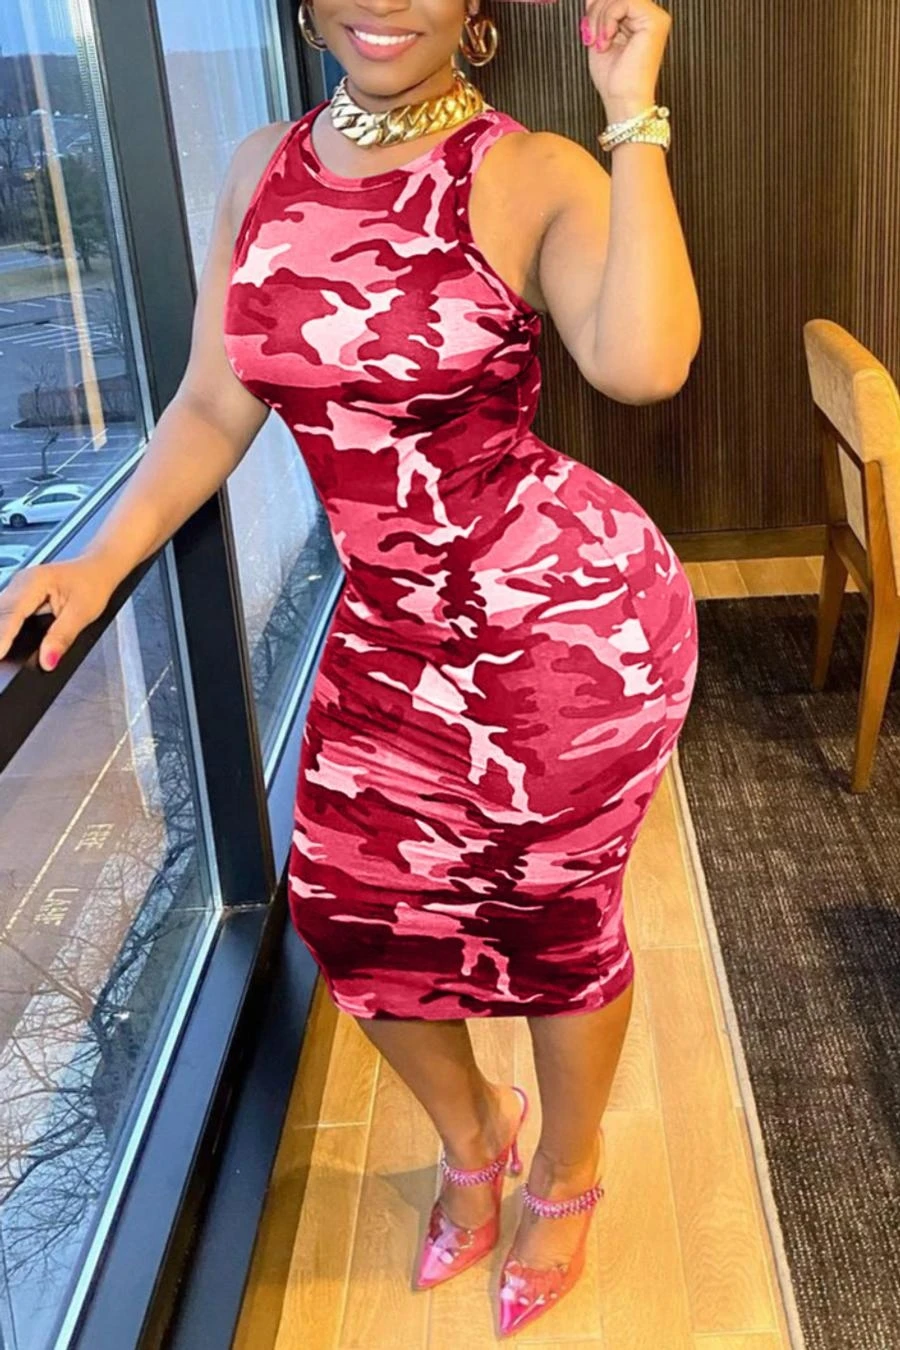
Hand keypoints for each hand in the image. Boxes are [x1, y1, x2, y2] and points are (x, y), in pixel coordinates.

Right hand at [0, 556, 115, 670]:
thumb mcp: (83, 613)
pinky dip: (4, 628)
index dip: (2, 636)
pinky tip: (6, 642)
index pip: (11, 613)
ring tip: (2, 653)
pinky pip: (5, 614)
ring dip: (0, 632)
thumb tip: (47, 660)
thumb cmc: (93, 584)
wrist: (97, 568)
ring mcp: (17, 588)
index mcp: (35, 582)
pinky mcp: (19, 596)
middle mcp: (21, 582)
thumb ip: (63, 638)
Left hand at [579, 0, 671, 122]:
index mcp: (639, 19)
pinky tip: (607, 39)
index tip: (588, 31)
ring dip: (599, 17)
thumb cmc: (614, 79)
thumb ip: (598, 13)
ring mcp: (655, 17)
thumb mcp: (599, 36)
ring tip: (599, 41)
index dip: (596, 7)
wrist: (623, 101)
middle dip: (596, 11)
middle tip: (591, 36)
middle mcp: (650, 16)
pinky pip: (623, 1)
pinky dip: (607, 19)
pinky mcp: (655, 21)